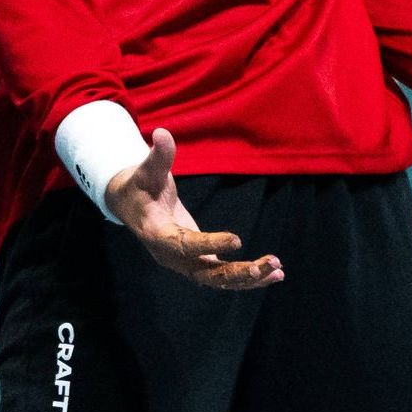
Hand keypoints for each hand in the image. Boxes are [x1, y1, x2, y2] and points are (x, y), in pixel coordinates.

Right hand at [103, 128, 283, 291]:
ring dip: (248, 277)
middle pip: (205, 273)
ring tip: (278, 271)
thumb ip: (158, 156)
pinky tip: (274, 274)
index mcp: (157, 234)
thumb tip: (162, 133)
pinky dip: (247, 277)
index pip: (184, 245)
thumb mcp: (146, 170)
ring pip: (218, 279)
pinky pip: (223, 275)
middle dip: (237, 272)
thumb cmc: (141, 185)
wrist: (132, 205)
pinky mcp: (197, 262)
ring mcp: (185, 263)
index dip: (209, 244)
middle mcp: (171, 256)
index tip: (237, 240)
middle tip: (266, 266)